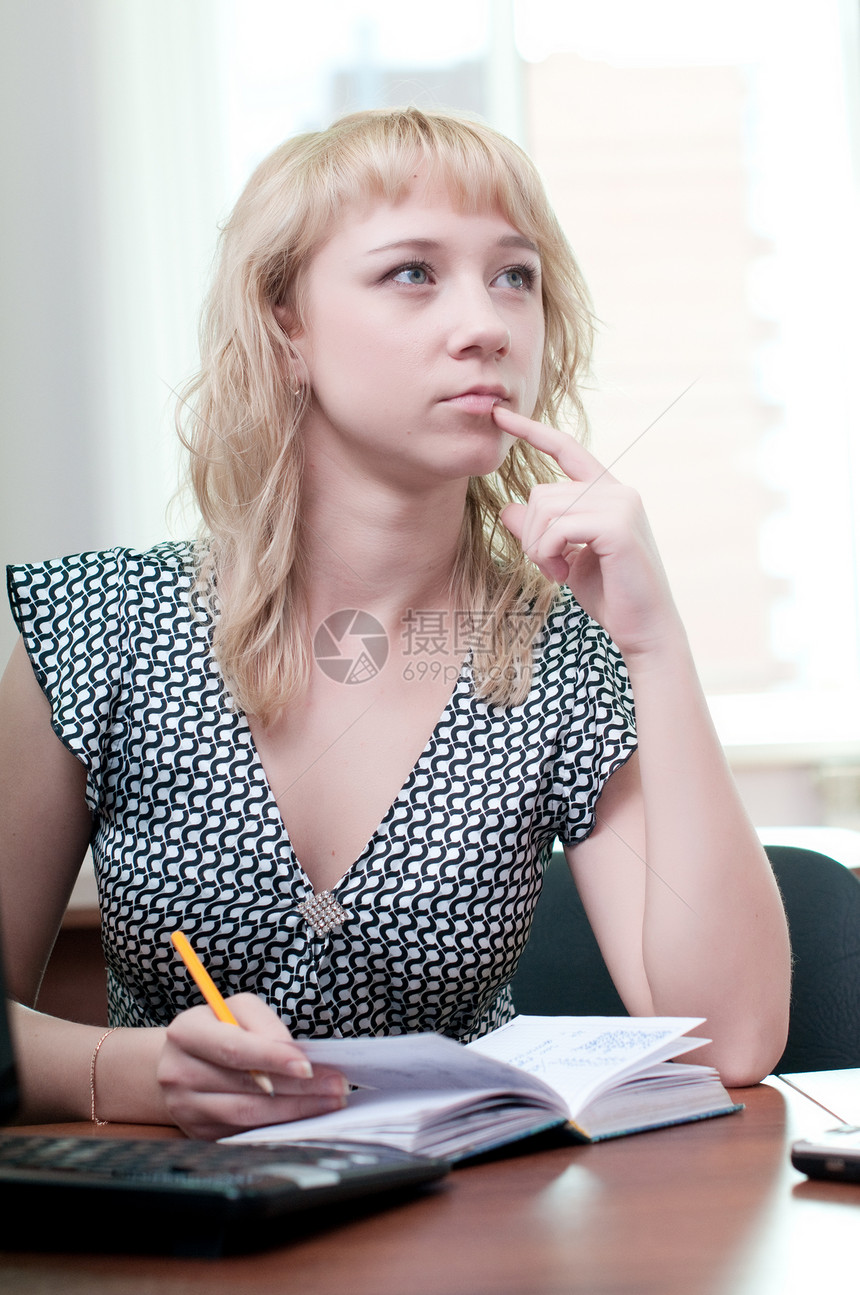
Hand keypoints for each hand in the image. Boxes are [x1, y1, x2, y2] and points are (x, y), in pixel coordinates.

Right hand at [157, 993, 348, 1140]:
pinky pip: (245, 1131)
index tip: (308, 1066)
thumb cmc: (217, 1028)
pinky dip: (278, 1124)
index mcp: (187, 1033)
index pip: (235, 1049)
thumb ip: (264, 1025)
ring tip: (329, 1101)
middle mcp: (179, 1072)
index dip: (273, 1059)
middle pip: (247, 1087)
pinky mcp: (198, 1131)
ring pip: (249, 1114)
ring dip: (295, 1110)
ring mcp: (186, 1107)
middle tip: (336, 1086)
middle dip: (298, 1088)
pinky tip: (304, 1115)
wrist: (178, 1060)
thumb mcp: (237, 1009)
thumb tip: (294, 1054)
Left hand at [493, 404, 682, 662]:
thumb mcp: (563, 558)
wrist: (643, 629)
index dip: (531, 431)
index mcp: (607, 492)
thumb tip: (506, 506)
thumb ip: (538, 530)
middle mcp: (617, 490)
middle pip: (541, 492)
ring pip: (545, 509)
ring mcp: (621, 504)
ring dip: (538, 548)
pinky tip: (563, 574)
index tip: (499, 415)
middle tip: (548, 566)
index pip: (565, 448)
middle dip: (531, 534)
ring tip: (557, 572)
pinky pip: (558, 528)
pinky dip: (548, 554)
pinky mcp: (618, 526)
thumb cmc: (608, 594)